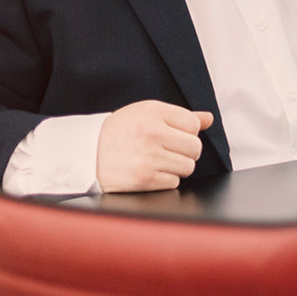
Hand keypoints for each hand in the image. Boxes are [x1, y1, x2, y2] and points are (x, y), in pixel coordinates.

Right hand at [96, 100, 210, 191]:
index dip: (186, 131)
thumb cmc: (120, 131)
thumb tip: (209, 119)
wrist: (86, 152)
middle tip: (167, 150)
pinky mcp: (144, 180)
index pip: (194, 124)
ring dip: (176, 167)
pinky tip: (148, 171)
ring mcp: (148, 158)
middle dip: (185, 151)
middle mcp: (151, 133)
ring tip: (157, 160)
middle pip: (195, 147)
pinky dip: (164, 180)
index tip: (173, 134)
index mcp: (153, 113)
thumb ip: (180, 116)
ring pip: (187, 167)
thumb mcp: (146, 113)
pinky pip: (174, 182)